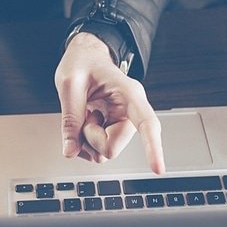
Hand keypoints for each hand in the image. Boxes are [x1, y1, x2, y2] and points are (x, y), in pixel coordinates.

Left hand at [55, 32, 164, 173]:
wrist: (85, 57)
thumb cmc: (82, 63)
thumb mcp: (69, 84)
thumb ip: (70, 118)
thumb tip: (70, 151)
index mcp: (129, 93)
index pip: (147, 123)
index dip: (153, 147)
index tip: (158, 169)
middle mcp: (132, 111)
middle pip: (113, 147)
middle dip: (90, 138)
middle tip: (84, 115)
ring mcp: (124, 123)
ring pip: (105, 152)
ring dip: (87, 141)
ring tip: (86, 114)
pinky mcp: (115, 130)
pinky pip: (100, 151)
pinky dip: (86, 143)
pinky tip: (86, 122)